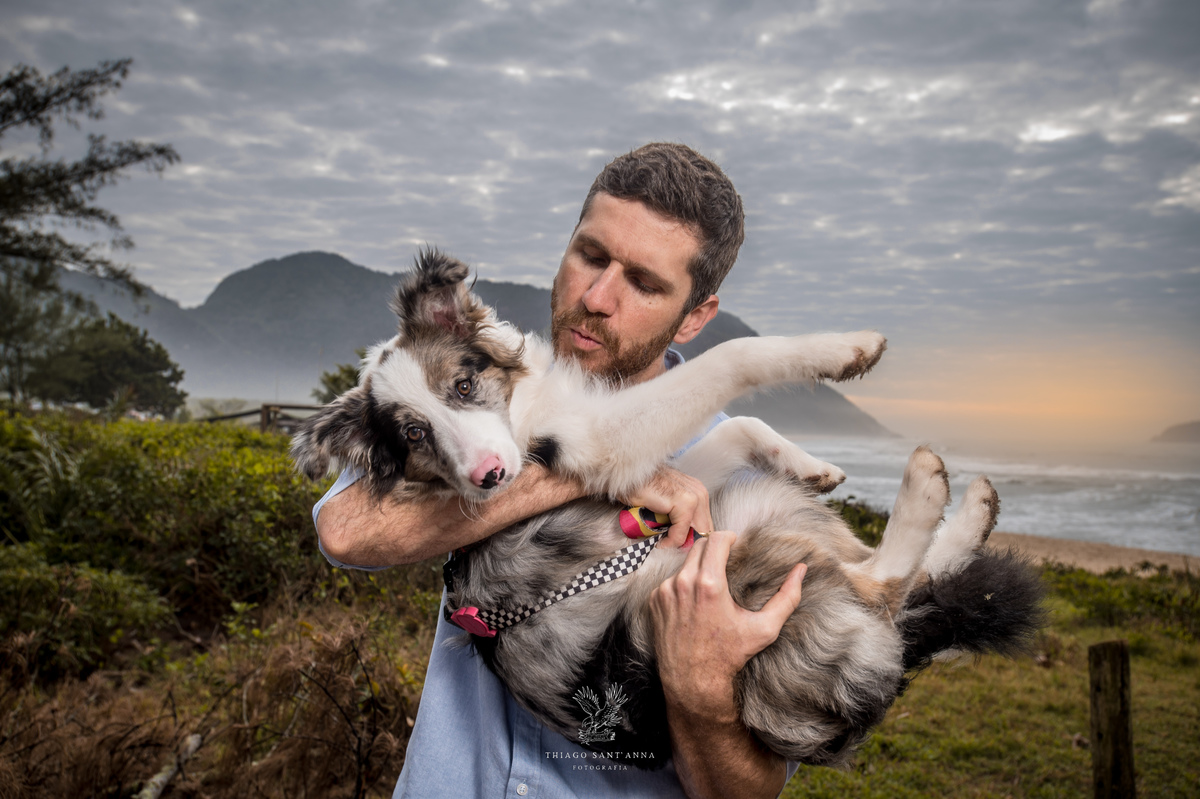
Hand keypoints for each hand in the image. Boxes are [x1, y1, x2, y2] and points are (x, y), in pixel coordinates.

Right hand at [621, 465, 711, 547]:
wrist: (625, 476)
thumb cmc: (641, 489)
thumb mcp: (666, 503)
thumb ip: (678, 518)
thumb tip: (684, 543)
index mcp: (698, 492)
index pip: (705, 526)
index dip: (693, 540)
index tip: (677, 548)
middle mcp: (700, 493)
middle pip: (704, 531)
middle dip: (689, 544)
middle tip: (671, 549)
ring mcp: (694, 497)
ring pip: (695, 535)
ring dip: (679, 543)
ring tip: (664, 544)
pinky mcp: (684, 503)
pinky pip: (680, 534)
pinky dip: (670, 542)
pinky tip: (659, 542)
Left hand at [649, 530, 806, 722]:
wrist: (693, 681)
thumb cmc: (730, 656)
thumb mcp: (764, 629)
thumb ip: (787, 597)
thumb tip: (801, 570)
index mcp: (709, 584)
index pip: (716, 539)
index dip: (728, 537)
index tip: (735, 543)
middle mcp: (683, 583)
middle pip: (699, 545)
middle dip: (713, 548)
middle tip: (726, 560)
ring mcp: (665, 592)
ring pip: (684, 563)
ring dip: (698, 566)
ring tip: (712, 584)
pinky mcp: (654, 601)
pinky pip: (670, 580)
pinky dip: (682, 584)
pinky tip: (694, 602)